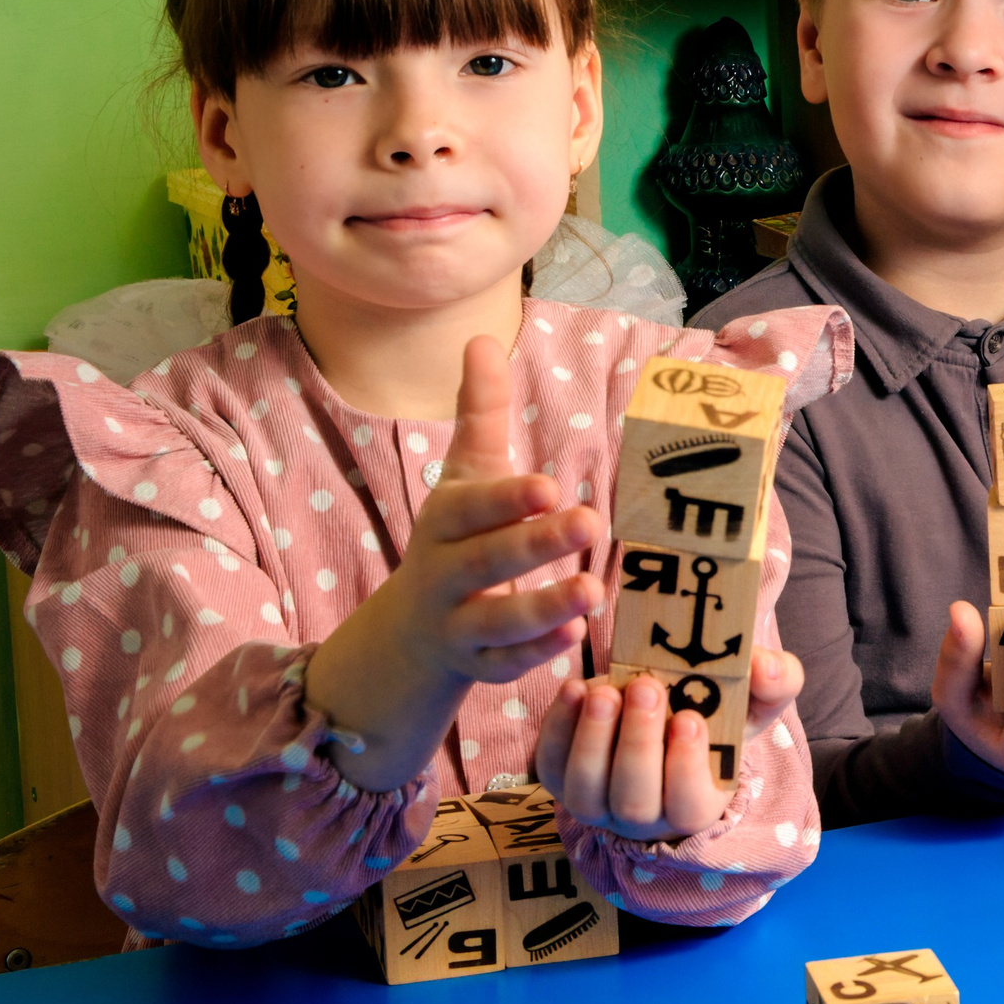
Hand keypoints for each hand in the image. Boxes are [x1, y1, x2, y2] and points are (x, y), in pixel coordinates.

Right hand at [303, 335, 599, 789]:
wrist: (410, 628)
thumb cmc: (455, 534)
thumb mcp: (465, 473)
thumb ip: (479, 412)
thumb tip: (482, 338)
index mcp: (445, 521)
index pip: (469, 508)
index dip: (505, 499)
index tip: (549, 485)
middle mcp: (444, 573)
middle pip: (485, 560)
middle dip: (534, 545)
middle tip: (589, 523)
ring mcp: (458, 623)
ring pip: (496, 620)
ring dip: (544, 608)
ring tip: (593, 592)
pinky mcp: (478, 665)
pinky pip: (504, 665)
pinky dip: (535, 654)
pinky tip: (575, 639)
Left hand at [535, 647, 805, 840]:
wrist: (667, 707)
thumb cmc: (717, 712)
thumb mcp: (755, 697)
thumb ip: (775, 680)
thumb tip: (765, 665)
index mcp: (695, 804)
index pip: (688, 806)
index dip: (685, 768)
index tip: (690, 719)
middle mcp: (643, 816)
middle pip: (634, 801)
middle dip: (637, 745)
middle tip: (646, 688)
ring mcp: (596, 801)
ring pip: (587, 791)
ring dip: (594, 739)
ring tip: (606, 691)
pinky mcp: (560, 775)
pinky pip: (550, 764)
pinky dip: (559, 729)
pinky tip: (576, 690)